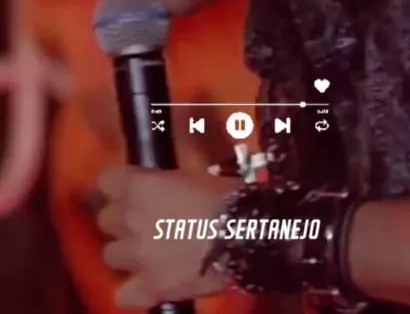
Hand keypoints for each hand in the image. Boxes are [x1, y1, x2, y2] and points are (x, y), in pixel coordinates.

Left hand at [97, 166, 239, 308]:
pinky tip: (148, 285)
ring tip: (147, 253)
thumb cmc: (221, 196)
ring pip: (111, 255)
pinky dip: (134, 291)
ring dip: (126, 252)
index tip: (131, 189)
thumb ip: (161, 184)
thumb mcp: (189, 177)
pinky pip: (124, 295)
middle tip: (143, 221)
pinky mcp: (150, 287)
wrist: (241, 234)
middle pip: (105, 219)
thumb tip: (154, 189)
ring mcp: (136, 256)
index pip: (106, 182)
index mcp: (138, 187)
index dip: (118, 186)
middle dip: (121, 219)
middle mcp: (128, 220)